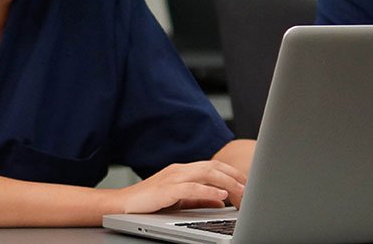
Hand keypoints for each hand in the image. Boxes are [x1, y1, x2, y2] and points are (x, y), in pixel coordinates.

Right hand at [114, 160, 245, 213]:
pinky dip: (208, 191)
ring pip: (206, 174)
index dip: (232, 173)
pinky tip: (221, 196)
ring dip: (227, 182)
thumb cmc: (149, 203)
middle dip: (234, 176)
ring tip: (241, 191)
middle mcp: (180, 170)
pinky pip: (191, 188)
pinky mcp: (166, 189)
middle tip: (250, 186)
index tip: (248, 182)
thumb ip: (200, 200)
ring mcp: (172, 177)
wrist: (123, 206)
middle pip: (213, 166)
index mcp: (183, 170)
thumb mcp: (180, 201)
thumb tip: (220, 201)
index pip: (213, 166)